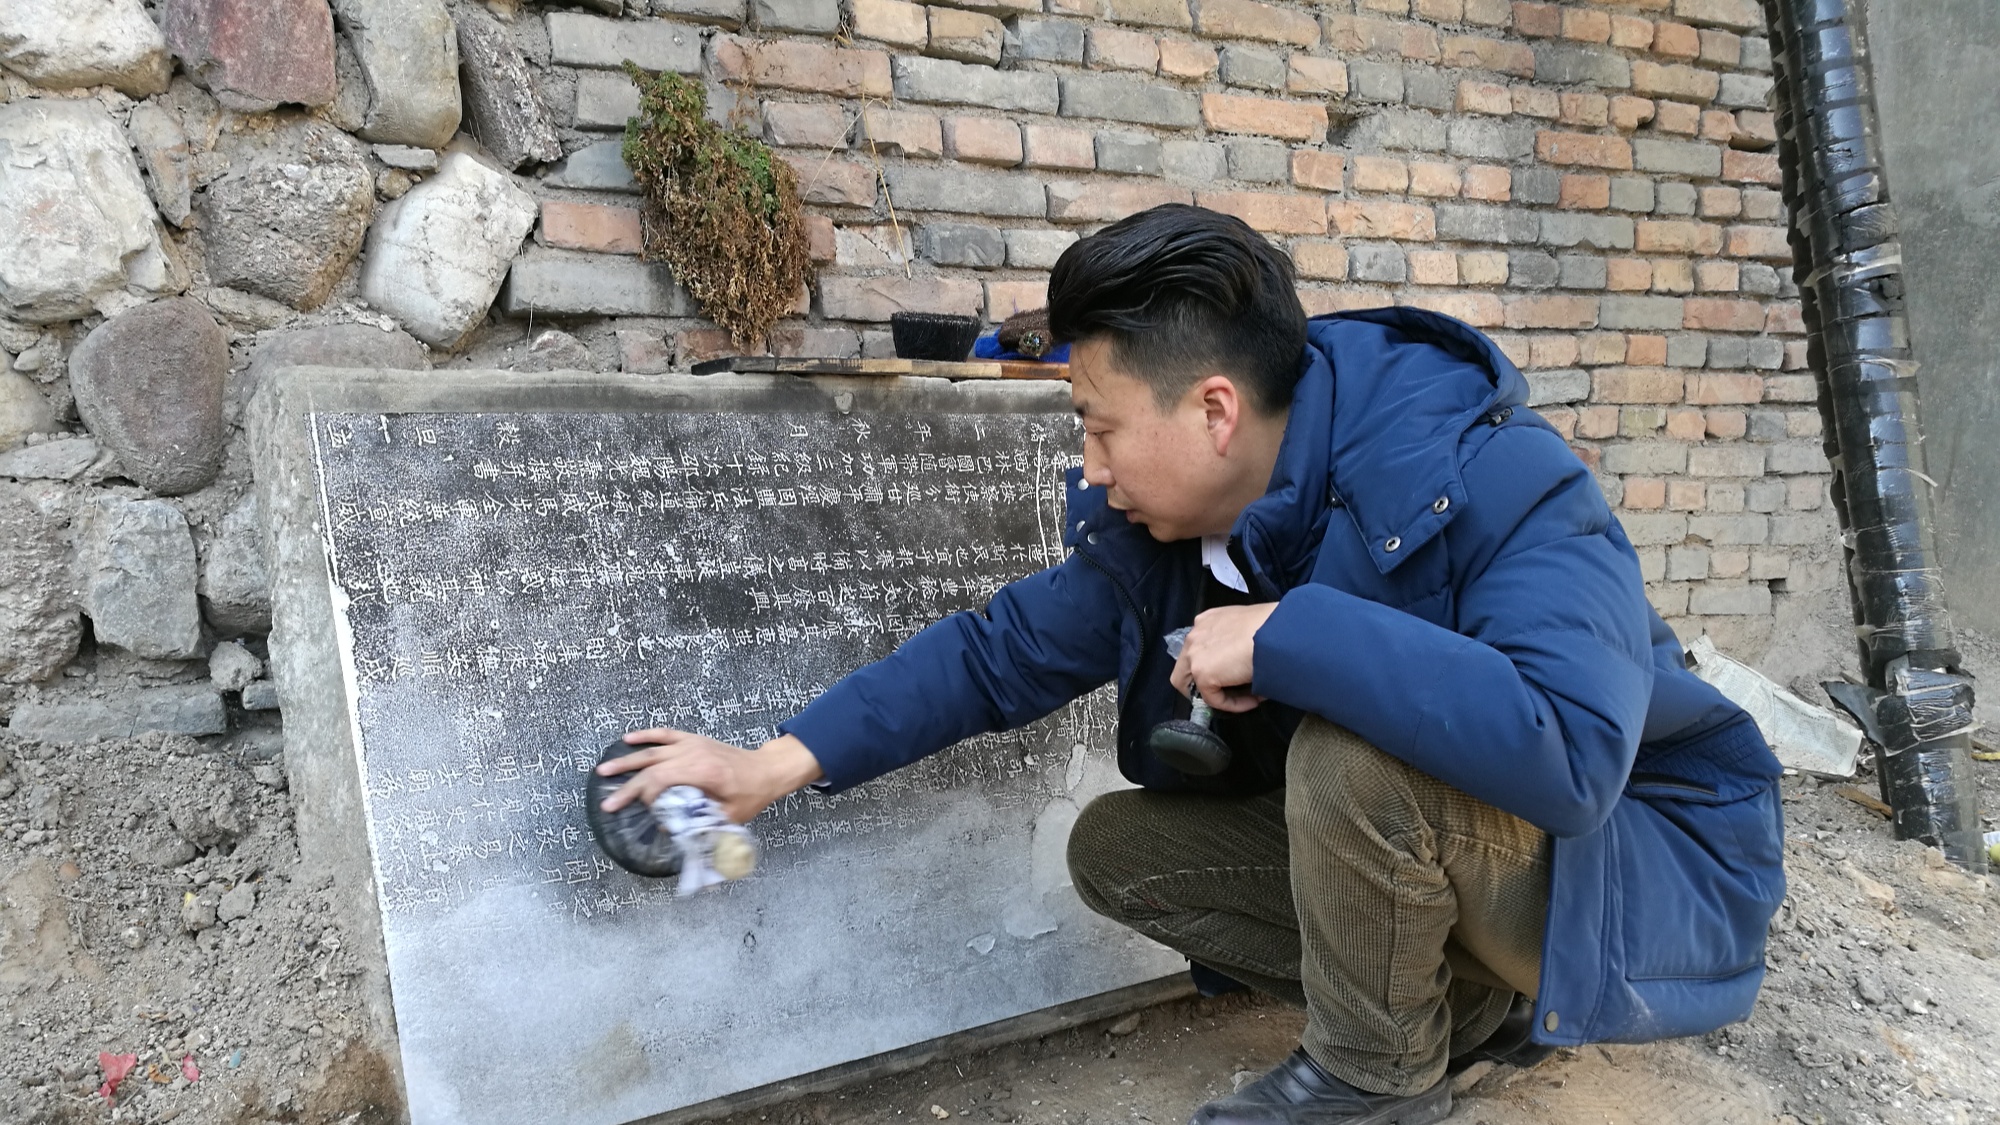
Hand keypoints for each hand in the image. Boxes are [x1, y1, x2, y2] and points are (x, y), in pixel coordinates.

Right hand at [595, 731, 823, 824]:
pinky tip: (628, 739)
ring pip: (652, 751)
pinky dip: (646, 735)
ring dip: (627, 761)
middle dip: (628, 787)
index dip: (647, 797)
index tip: (646, 812)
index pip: (662, 781)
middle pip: (652, 768)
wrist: (767, 769)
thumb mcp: (728, 816)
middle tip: (608, 803)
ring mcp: (692, 743)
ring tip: (604, 771)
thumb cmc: (751, 794)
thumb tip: (668, 827)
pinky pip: (665, 734)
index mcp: (703, 772)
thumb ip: (699, 822)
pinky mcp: (693, 739)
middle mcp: (694, 753)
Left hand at [1170, 603, 1277, 713]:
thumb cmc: (1272, 627)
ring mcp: (1194, 655)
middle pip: (1186, 670)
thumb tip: (1243, 664)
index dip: (1213, 667)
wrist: (1276, 632)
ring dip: (1217, 696)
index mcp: (1205, 622)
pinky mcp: (1202, 673)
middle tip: (1230, 693)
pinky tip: (1253, 701)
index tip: (1235, 676)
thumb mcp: (1249, 629)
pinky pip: (1213, 699)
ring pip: (1194, 687)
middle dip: (1204, 686)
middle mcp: (1194, 636)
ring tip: (1244, 698)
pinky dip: (1232, 705)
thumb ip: (1236, 643)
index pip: (1198, 650)